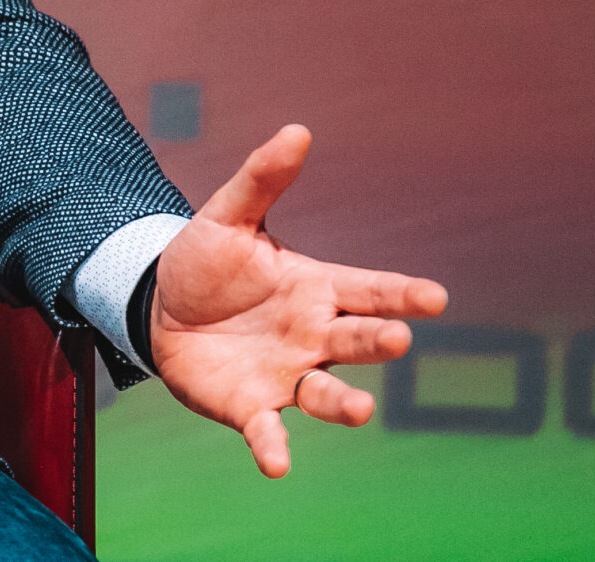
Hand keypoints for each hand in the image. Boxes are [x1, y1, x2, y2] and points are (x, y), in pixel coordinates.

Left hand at [152, 124, 447, 477]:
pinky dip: (275, 447)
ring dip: (344, 404)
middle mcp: (314, 336)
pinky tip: (277, 464)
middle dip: (377, 341)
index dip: (401, 294)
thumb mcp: (227, 216)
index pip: (369, 289)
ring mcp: (287, 374)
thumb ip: (262, 179)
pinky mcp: (253, 407)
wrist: (160, 308)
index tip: (435, 298)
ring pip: (328, 393)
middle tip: (395, 339)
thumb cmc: (207, 263)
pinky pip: (269, 430)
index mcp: (317, 289)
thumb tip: (297, 130)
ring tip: (361, 410)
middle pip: (357, 340)